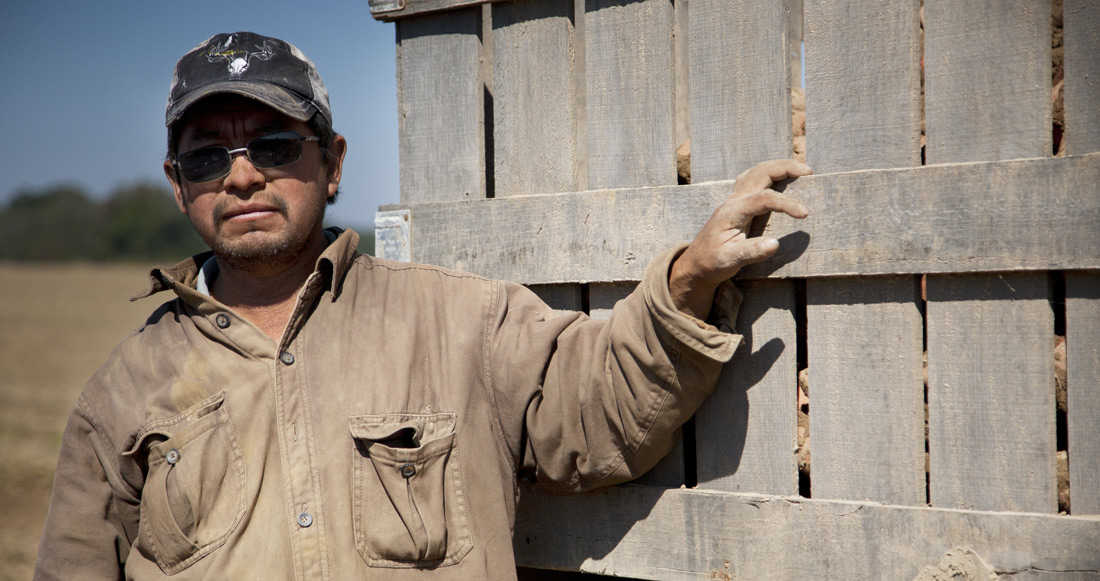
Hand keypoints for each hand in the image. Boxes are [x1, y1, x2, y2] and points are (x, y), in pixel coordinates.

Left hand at [669, 159, 811, 319]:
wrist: (695, 263)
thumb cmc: (711, 262)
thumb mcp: (729, 261)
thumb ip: (751, 252)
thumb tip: (775, 244)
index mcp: (732, 212)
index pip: (764, 199)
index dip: (786, 203)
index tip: (805, 214)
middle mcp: (733, 200)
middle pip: (760, 172)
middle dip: (785, 167)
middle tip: (809, 172)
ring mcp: (734, 199)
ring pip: (757, 171)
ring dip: (779, 166)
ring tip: (801, 170)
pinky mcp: (737, 203)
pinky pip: (754, 178)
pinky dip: (770, 172)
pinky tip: (781, 176)